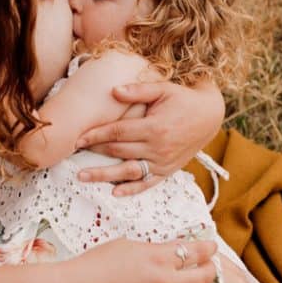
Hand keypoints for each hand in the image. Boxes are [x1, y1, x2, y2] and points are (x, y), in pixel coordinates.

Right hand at [69, 237, 217, 282]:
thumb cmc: (95, 265)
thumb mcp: (128, 246)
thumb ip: (154, 250)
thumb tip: (171, 253)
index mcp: (159, 258)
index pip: (196, 251)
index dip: (208, 248)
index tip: (211, 247)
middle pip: (204, 277)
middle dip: (210, 270)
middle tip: (208, 267)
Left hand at [75, 79, 224, 195]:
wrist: (210, 116)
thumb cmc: (183, 99)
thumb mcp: (163, 89)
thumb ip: (139, 90)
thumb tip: (114, 91)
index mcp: (154, 127)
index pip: (117, 132)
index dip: (96, 135)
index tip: (77, 138)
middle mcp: (157, 147)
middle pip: (118, 152)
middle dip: (94, 152)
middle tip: (71, 154)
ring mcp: (162, 162)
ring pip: (128, 171)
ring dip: (104, 176)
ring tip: (82, 177)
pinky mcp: (167, 171)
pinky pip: (147, 183)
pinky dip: (131, 190)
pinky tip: (114, 193)